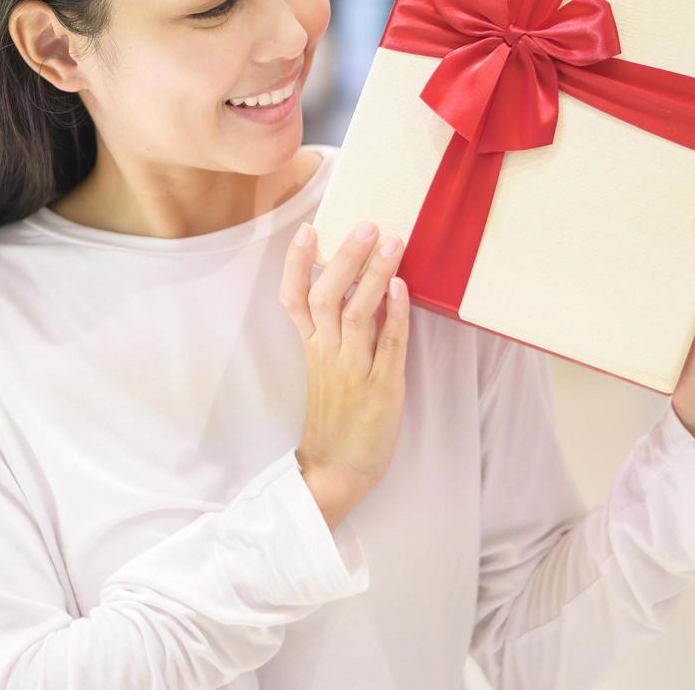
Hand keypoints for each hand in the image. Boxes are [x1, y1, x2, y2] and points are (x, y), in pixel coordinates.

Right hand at [280, 219, 410, 530]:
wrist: (336, 469)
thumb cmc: (334, 418)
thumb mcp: (324, 370)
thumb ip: (334, 333)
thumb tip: (359, 287)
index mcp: (311, 349)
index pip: (293, 299)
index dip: (297, 263)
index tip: (307, 229)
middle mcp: (327, 354)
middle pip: (326, 296)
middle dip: (344, 257)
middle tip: (366, 225)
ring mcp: (353, 370)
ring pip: (358, 313)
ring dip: (374, 275)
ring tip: (392, 242)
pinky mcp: (381, 387)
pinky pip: (388, 344)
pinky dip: (395, 314)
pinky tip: (401, 288)